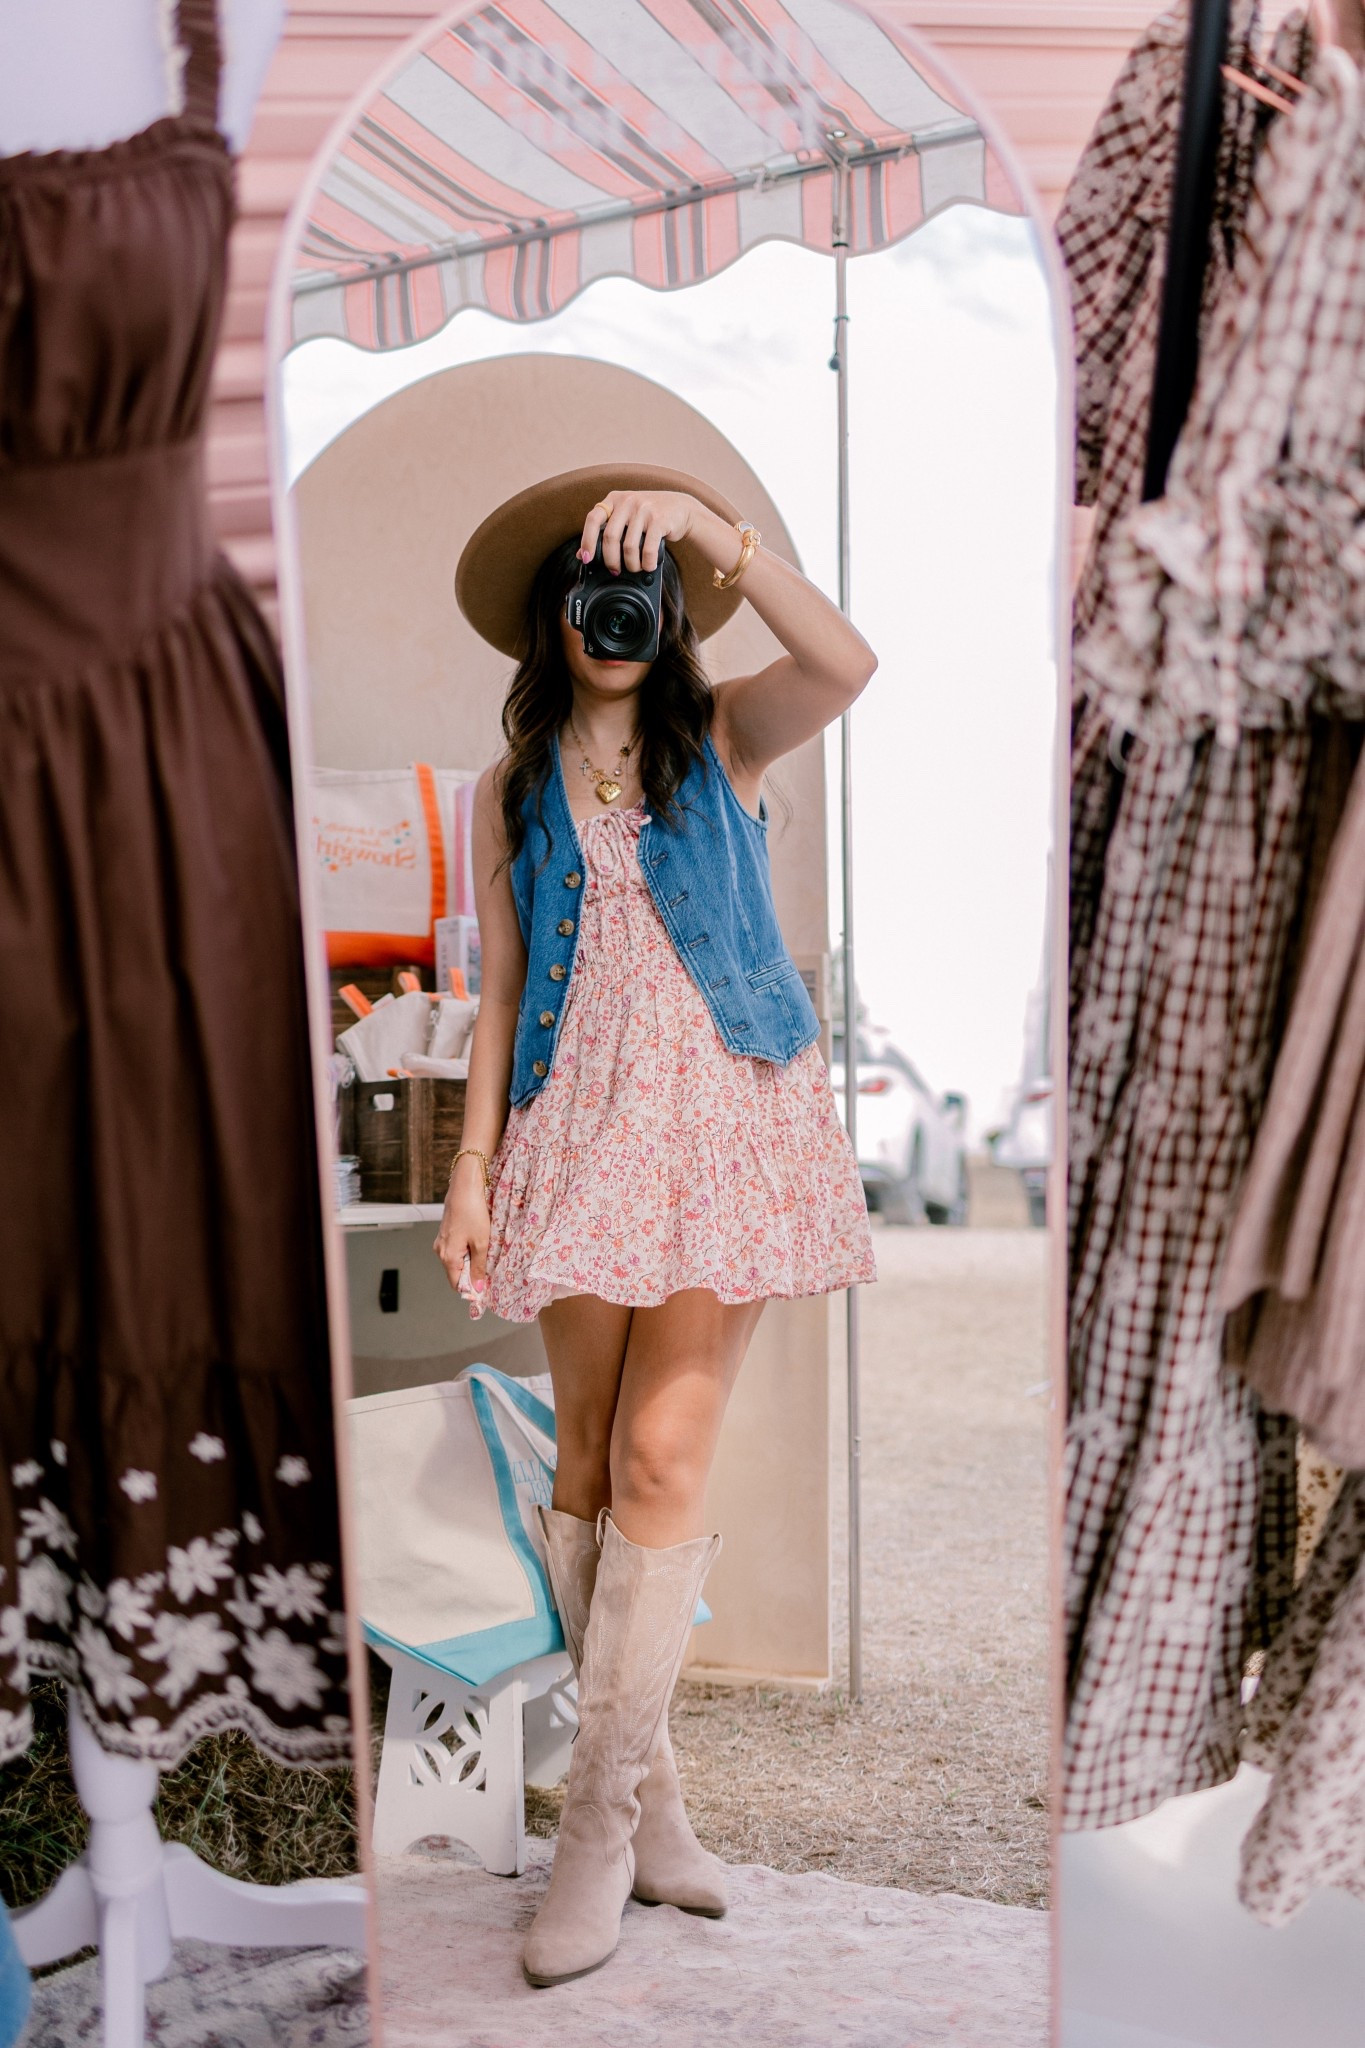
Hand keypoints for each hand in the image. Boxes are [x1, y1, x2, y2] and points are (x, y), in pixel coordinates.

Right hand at [434, 1161, 490, 1313]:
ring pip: (456, 1261)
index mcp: (447, 1256)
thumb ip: (479, 1267)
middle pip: (456, 1274)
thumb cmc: (473, 1213)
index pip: (456, 1284)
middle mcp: (440, 1250)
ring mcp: (441, 1240)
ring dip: (470, 1264)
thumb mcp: (481, 1243)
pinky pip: (456, 1250)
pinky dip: (467, 1253)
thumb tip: (478, 1288)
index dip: (470, 1291)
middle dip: (471, 1278)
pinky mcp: (446, 1232)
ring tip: (487, 1259)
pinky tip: (479, 1246)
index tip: (485, 1294)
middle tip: (490, 1277)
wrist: (465, 1186)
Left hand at [580, 490, 697, 575]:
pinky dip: (647, 563)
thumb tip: (582, 554)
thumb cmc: (650, 515)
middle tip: (614, 571)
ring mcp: (644, 509)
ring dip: (631, 565)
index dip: (587, 541)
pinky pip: (648, 549)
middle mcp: (627, 501)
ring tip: (635, 568)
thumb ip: (606, 531)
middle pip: (610, 537)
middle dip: (611, 560)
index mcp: (615, 499)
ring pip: (629, 547)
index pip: (593, 519)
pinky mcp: (659, 519)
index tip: (587, 558)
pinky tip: (649, 566)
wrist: (681, 508)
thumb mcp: (626, 517)